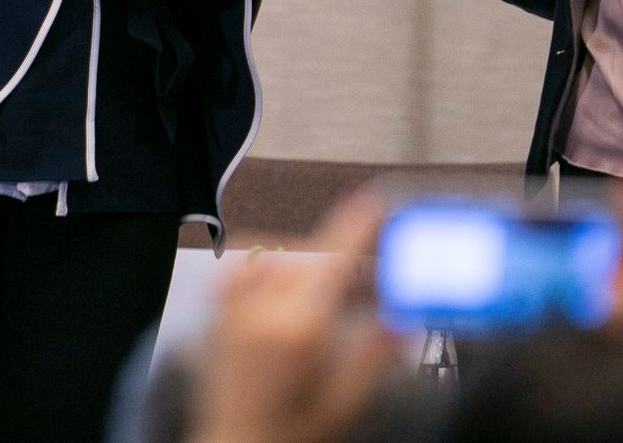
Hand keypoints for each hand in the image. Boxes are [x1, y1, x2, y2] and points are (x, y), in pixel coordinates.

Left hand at [187, 192, 396, 442]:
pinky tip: (284, 287)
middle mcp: (261, 308)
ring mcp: (234, 305)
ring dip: (310, 265)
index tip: (375, 203)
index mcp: (299, 329)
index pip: (334, 258)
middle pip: (314, 255)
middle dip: (345, 262)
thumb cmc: (285, 433)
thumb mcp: (343, 402)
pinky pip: (247, 263)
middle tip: (367, 287)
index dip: (357, 224)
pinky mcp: (217, 309)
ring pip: (283, 255)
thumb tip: (404, 318)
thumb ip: (375, 355)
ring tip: (325, 302)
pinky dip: (269, 263)